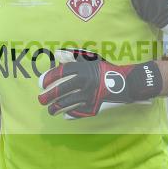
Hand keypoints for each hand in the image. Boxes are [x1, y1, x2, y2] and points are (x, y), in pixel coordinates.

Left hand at [37, 49, 161, 118]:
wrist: (126, 84)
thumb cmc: (106, 70)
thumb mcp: (91, 60)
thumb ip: (73, 57)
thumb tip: (57, 54)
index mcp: (83, 69)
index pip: (61, 73)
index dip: (49, 78)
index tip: (41, 83)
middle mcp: (85, 82)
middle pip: (61, 90)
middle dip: (48, 96)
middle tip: (41, 100)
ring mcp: (89, 96)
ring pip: (67, 104)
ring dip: (55, 108)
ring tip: (50, 110)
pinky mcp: (94, 107)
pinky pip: (77, 111)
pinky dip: (69, 113)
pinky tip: (64, 114)